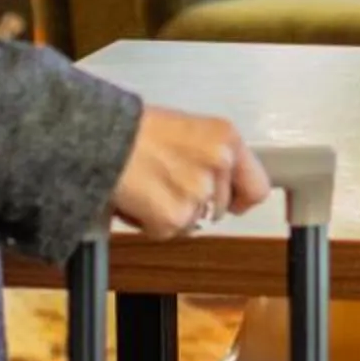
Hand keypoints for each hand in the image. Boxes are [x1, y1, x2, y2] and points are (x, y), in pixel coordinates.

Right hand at [112, 109, 269, 237]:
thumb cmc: (135, 128)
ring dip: (172, 213)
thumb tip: (224, 184)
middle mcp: (219, 165)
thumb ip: (213, 156)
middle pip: (220, 208)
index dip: (242, 199)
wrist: (101, 137)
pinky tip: (138, 197)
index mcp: (226, 138)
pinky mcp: (175, 217)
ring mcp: (199, 193)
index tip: (232, 203)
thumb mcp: (189, 129)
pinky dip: (151, 222)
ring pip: (193, 221)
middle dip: (195, 204)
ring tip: (149, 186)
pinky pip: (169, 231)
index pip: (258, 187)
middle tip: (168, 184)